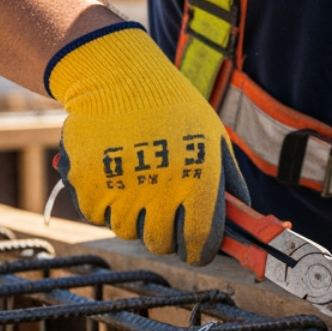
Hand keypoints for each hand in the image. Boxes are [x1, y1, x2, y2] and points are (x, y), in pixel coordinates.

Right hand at [47, 22, 247, 263]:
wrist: (119, 79)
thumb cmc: (174, 109)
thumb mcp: (213, 139)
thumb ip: (228, 183)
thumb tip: (243, 220)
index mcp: (198, 182)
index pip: (201, 243)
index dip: (200, 251)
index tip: (196, 249)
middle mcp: (160, 193)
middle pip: (161, 243)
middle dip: (166, 231)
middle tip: (163, 205)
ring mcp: (121, 192)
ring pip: (128, 230)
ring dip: (133, 214)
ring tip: (136, 178)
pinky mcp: (88, 188)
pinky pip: (97, 215)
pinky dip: (104, 201)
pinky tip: (113, 171)